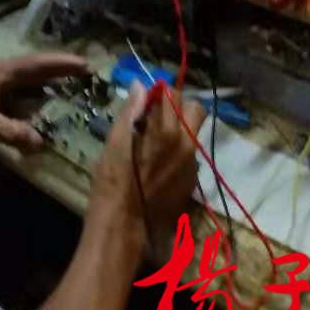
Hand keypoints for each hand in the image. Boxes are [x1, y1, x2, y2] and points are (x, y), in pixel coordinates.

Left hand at [0, 53, 91, 150]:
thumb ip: (14, 133)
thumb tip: (41, 142)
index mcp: (3, 71)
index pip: (39, 64)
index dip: (63, 64)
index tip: (86, 64)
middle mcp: (1, 71)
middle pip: (37, 66)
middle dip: (60, 68)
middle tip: (85, 71)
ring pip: (28, 76)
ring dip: (48, 79)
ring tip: (70, 84)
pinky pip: (20, 88)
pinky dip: (35, 91)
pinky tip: (42, 101)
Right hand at [91, 85, 203, 233]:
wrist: (124, 224)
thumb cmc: (113, 181)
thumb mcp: (114, 143)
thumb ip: (130, 112)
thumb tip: (140, 85)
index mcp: (164, 131)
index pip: (173, 95)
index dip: (159, 93)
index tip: (146, 100)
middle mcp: (185, 144)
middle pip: (196, 109)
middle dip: (179, 106)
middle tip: (158, 115)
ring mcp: (191, 164)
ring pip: (195, 132)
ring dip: (180, 128)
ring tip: (157, 140)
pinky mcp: (191, 181)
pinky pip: (191, 155)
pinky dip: (179, 151)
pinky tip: (160, 163)